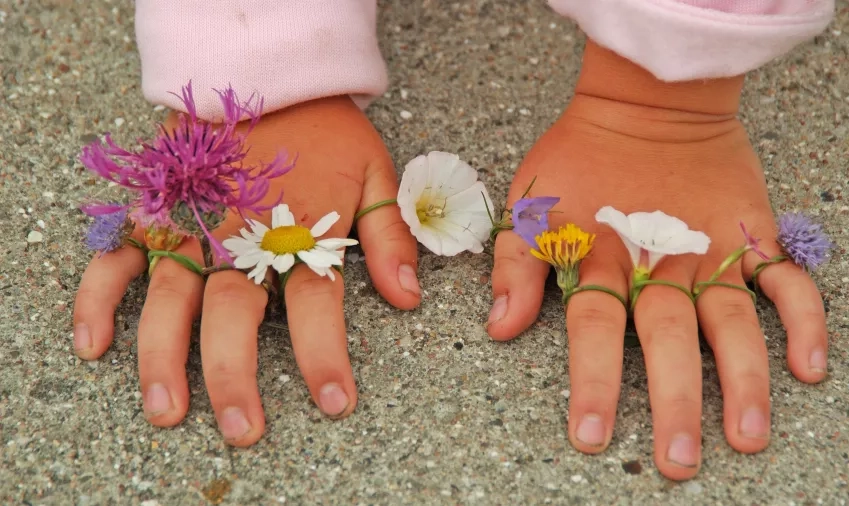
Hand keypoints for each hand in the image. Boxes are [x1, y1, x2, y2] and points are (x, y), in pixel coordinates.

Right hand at [73, 96, 420, 445]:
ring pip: (169, 297)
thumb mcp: (374, 173)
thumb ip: (387, 237)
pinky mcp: (153, 208)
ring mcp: (188, 222)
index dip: (325, 357)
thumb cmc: (325, 129)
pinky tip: (93, 344)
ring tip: (166, 412)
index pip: (315, 305)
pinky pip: (116, 255)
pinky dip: (99, 296)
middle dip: (236, 376)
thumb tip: (408, 298)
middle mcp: (239, 234)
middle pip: (234, 314)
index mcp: (298, 229)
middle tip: (241, 430)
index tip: (334, 404)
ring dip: (163, 358)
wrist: (267, 73)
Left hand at [487, 43, 827, 479]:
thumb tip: (499, 327)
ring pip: (732, 321)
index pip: (595, 331)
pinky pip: (785, 277)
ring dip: (742, 378)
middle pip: (668, 339)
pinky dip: (802, 317)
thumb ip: (515, 266)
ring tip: (747, 434)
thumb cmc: (580, 154)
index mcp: (603, 258)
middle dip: (673, 403)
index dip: (592, 384)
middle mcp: (659, 261)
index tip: (591, 438)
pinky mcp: (750, 233)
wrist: (646, 101)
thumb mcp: (529, 205)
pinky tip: (809, 365)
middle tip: (677, 460)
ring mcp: (710, 249)